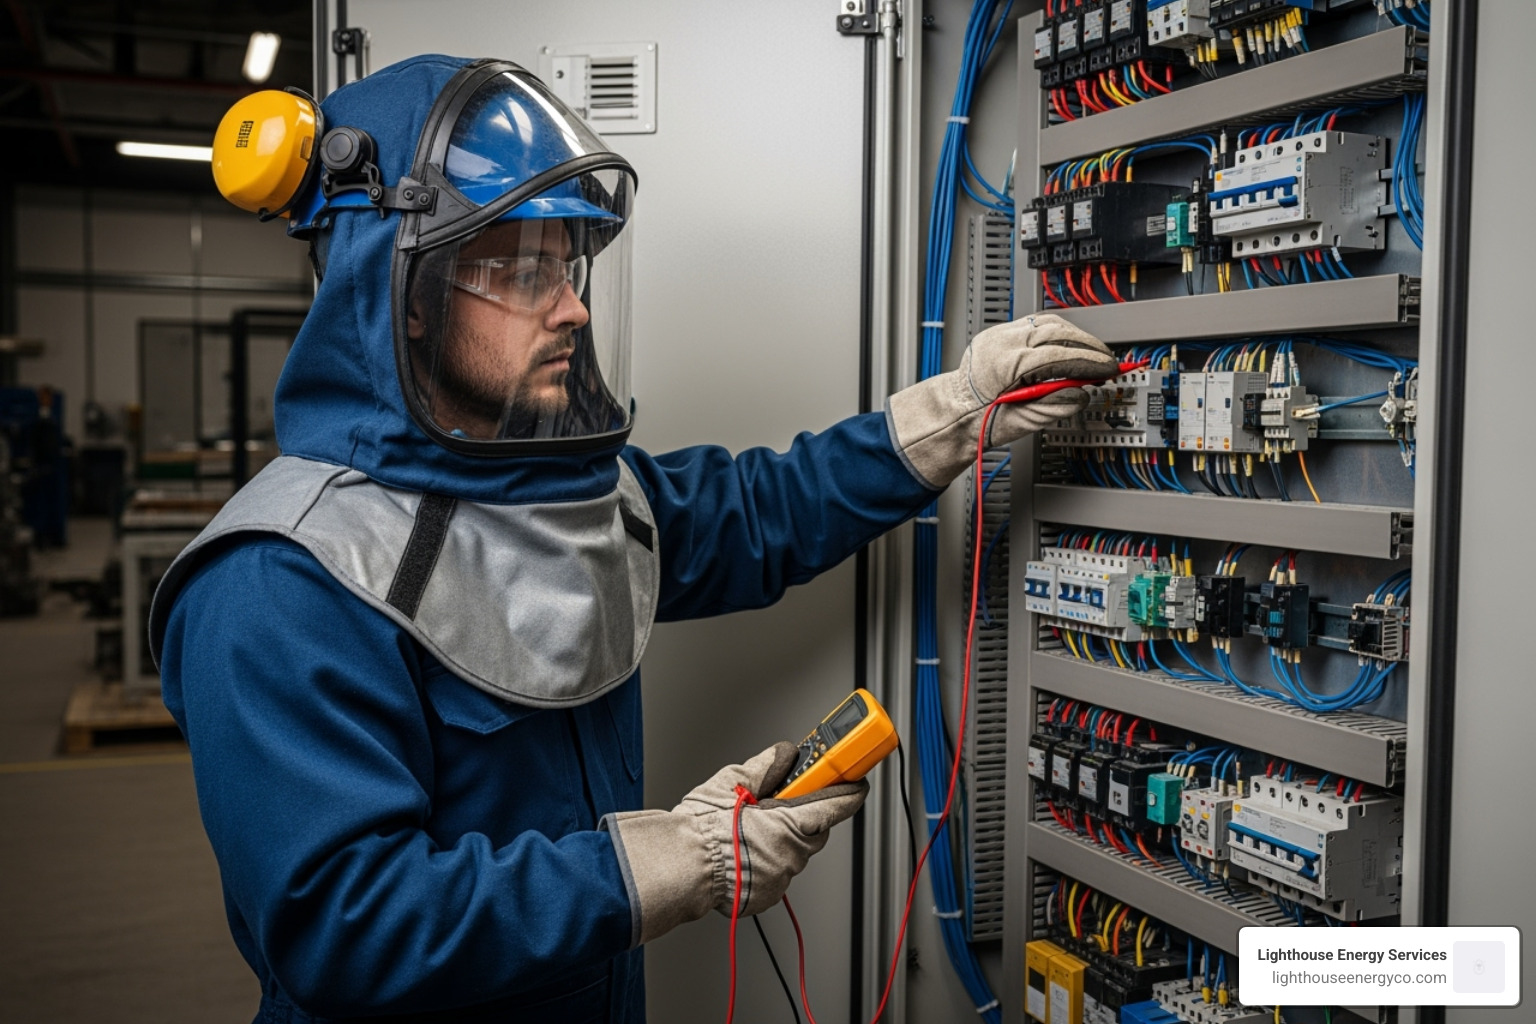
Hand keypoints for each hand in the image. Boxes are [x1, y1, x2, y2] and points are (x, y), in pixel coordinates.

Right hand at [601, 743, 866, 945]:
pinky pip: (775, 875)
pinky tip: (742, 852)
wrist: (678, 868)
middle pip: (813, 831)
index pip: (834, 807)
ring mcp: (779, 880)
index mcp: (788, 825)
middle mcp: (790, 856)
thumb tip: (783, 754)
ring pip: (792, 854)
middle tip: (780, 804)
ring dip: (780, 840)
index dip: (847, 792)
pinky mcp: (765, 897)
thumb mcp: (731, 783)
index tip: (856, 783)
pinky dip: (765, 862)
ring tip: (749, 829)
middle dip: (803, 817)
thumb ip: (764, 767)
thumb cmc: (700, 831)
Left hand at [886, 313, 1116, 486]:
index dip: (1088, 362)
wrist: (955, 412)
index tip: (1108, 369)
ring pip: (1048, 323)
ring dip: (1076, 336)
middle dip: (1087, 346)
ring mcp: (999, 334)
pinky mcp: (1000, 333)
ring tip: (1093, 354)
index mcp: (1004, 365)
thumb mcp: (1022, 423)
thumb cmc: (981, 420)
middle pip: (1056, 333)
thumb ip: (1054, 407)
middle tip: (1107, 362)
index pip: (1057, 355)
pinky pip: (1036, 324)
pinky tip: (1071, 345)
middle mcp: (1000, 342)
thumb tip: (1082, 394)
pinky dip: (1058, 333)